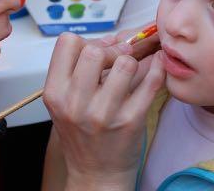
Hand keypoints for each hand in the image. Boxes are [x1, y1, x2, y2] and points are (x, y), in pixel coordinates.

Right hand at [43, 32, 165, 189]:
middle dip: (110, 49)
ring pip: (125, 63)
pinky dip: (157, 69)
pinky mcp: (130, 121)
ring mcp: (103, 114)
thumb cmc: (82, 134)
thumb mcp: (66, 102)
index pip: (67, 43)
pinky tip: (157, 66)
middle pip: (94, 50)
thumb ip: (81, 69)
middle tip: (118, 58)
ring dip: (131, 62)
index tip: (97, 52)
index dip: (85, 41)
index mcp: (55, 93)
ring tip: (131, 71)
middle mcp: (75, 104)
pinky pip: (151, 83)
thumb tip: (112, 39)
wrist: (96, 174)